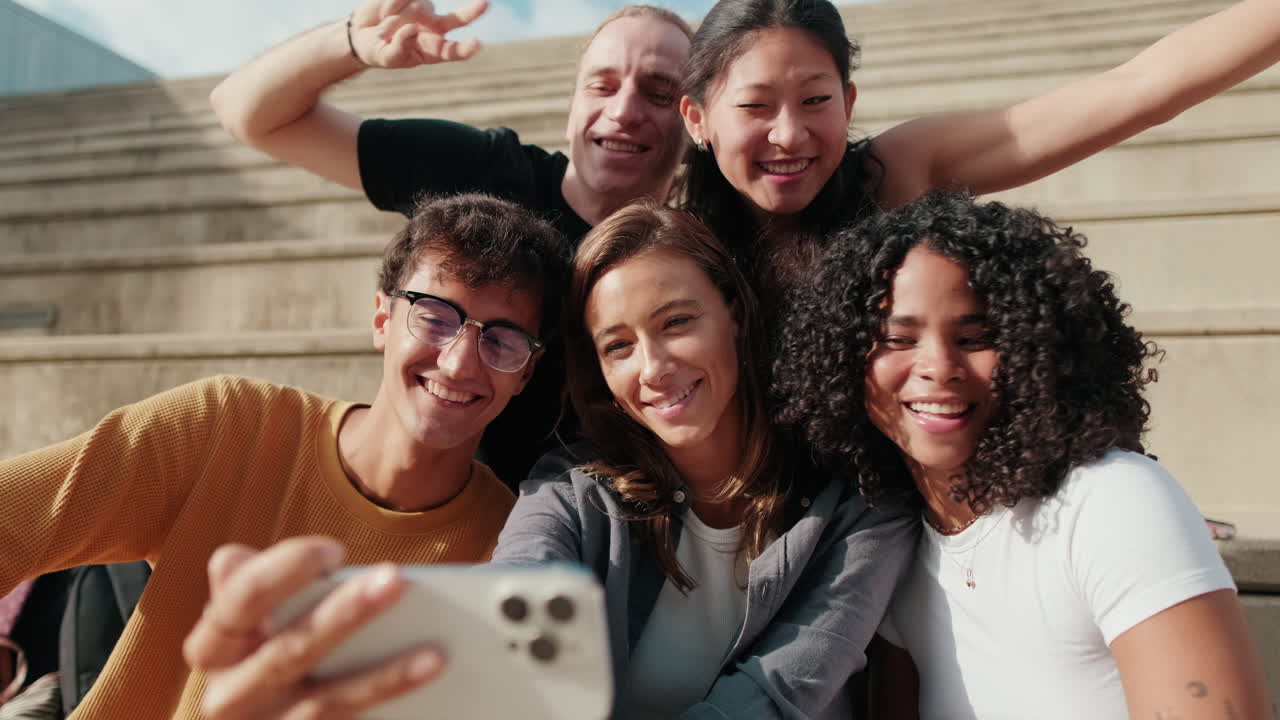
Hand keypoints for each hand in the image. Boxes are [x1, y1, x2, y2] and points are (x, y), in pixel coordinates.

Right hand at [183, 537, 444, 719]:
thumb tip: (231, 560)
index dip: (286, 570)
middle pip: (290, 651)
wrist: (256, 718)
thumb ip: (247, 587)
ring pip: (326, 702)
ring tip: (436, 651)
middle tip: (397, 578)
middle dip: (345, 614)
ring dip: (383, 675)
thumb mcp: (246, 621)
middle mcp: (229, 696)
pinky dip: (389, 700)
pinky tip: (428, 677)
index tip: (336, 549)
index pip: (241, 600)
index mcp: (212, 647)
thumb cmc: (260, 648)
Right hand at [349, 0, 488, 67]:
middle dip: (473, 11)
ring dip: (397, 16)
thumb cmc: (378, 51)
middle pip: (459, 19)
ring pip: (419, 6)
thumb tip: (412, 31)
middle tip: (485, 4)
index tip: (476, 44)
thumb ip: (399, 49)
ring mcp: (424, 9)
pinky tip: (383, 14)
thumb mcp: (386, 57)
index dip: (465, 48)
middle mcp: (434, 28)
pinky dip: (392, 4)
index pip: (454, 51)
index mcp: (433, 50)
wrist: (362, 33)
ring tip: (383, 26)